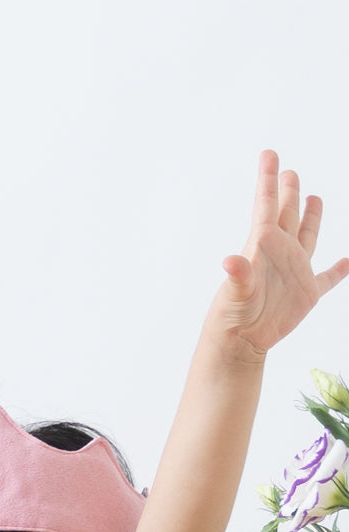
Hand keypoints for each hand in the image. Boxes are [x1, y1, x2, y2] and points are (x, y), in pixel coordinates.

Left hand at [217, 150, 348, 357]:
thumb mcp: (236, 293)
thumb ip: (238, 275)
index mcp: (263, 246)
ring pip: (307, 236)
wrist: (241, 341)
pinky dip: (338, 270)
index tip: (268, 154)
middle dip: (288, 192)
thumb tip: (229, 262)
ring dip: (311, 218)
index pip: (265, 205)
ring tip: (314, 197)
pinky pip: (327, 278)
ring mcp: (294, 271)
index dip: (267, 180)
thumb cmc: (233, 316)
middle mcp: (280, 253)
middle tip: (289, 171)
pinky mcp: (306, 293)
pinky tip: (346, 261)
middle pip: (286, 214)